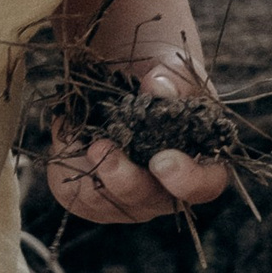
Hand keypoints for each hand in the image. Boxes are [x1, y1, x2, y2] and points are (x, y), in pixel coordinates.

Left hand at [48, 61, 232, 226]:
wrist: (124, 83)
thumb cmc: (159, 82)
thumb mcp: (172, 69)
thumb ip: (174, 77)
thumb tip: (157, 86)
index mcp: (197, 163)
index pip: (206, 186)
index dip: (187, 180)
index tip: (162, 160)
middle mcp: (165, 191)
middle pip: (148, 201)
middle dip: (123, 178)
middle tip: (102, 147)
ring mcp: (128, 200)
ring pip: (105, 203)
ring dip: (87, 167)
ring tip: (78, 129)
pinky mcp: (93, 200)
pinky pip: (74, 195)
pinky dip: (66, 164)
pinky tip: (69, 136)